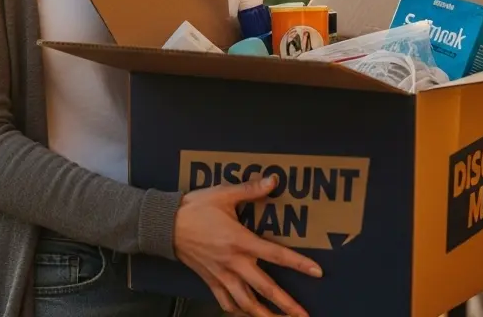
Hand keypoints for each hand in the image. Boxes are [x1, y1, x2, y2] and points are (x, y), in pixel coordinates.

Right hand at [173, 174, 321, 316]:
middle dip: (286, 305)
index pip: (276, 255)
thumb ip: (250, 189)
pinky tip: (247, 314)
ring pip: (246, 303)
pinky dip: (238, 311)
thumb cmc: (195, 209)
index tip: (317, 272)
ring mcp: (221, 276)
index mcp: (240, 241)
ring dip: (264, 316)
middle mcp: (233, 263)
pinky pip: (226, 303)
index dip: (298, 264)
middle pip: (265, 289)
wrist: (164, 225)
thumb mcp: (223, 194)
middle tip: (303, 316)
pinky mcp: (210, 281)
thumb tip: (274, 180)